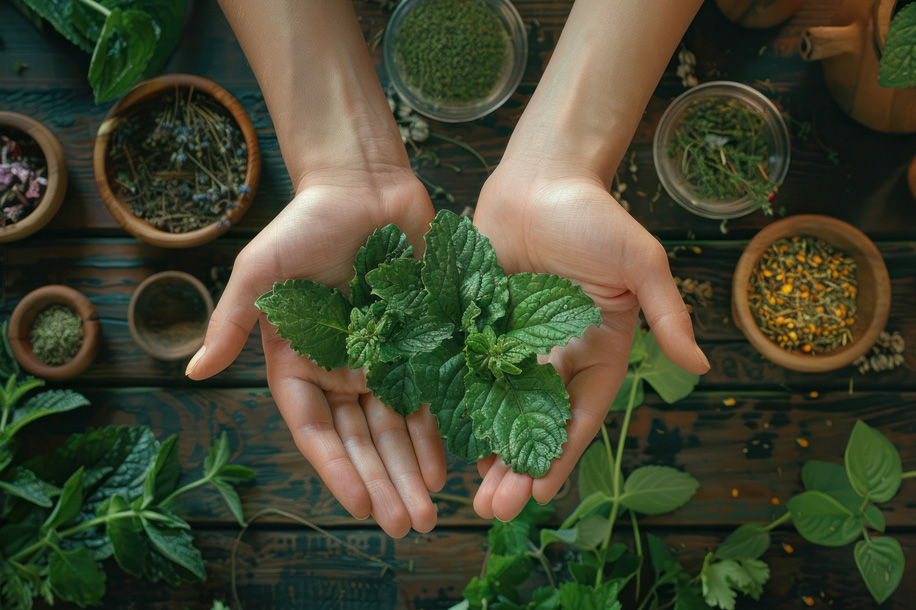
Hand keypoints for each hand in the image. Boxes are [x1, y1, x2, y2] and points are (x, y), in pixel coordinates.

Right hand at [186, 168, 444, 537]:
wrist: (363, 185)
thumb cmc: (303, 224)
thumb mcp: (259, 272)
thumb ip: (232, 322)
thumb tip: (195, 373)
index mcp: (298, 361)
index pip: (316, 429)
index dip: (337, 469)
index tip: (361, 506)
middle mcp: (339, 368)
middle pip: (361, 439)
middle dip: (385, 483)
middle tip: (408, 526)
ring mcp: (381, 358)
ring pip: (396, 426)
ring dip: (412, 470)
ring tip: (430, 511)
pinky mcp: (419, 342)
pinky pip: (429, 393)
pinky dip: (437, 429)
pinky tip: (451, 465)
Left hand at [471, 159, 709, 520]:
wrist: (539, 176)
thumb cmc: (595, 215)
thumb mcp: (640, 261)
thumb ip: (666, 312)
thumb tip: (701, 365)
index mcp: (597, 351)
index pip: (579, 415)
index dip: (561, 456)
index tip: (539, 494)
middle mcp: (556, 356)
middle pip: (536, 425)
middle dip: (518, 470)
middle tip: (494, 511)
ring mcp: (514, 344)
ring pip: (499, 410)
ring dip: (487, 453)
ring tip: (472, 497)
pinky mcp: (478, 327)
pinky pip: (466, 375)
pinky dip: (458, 410)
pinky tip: (445, 444)